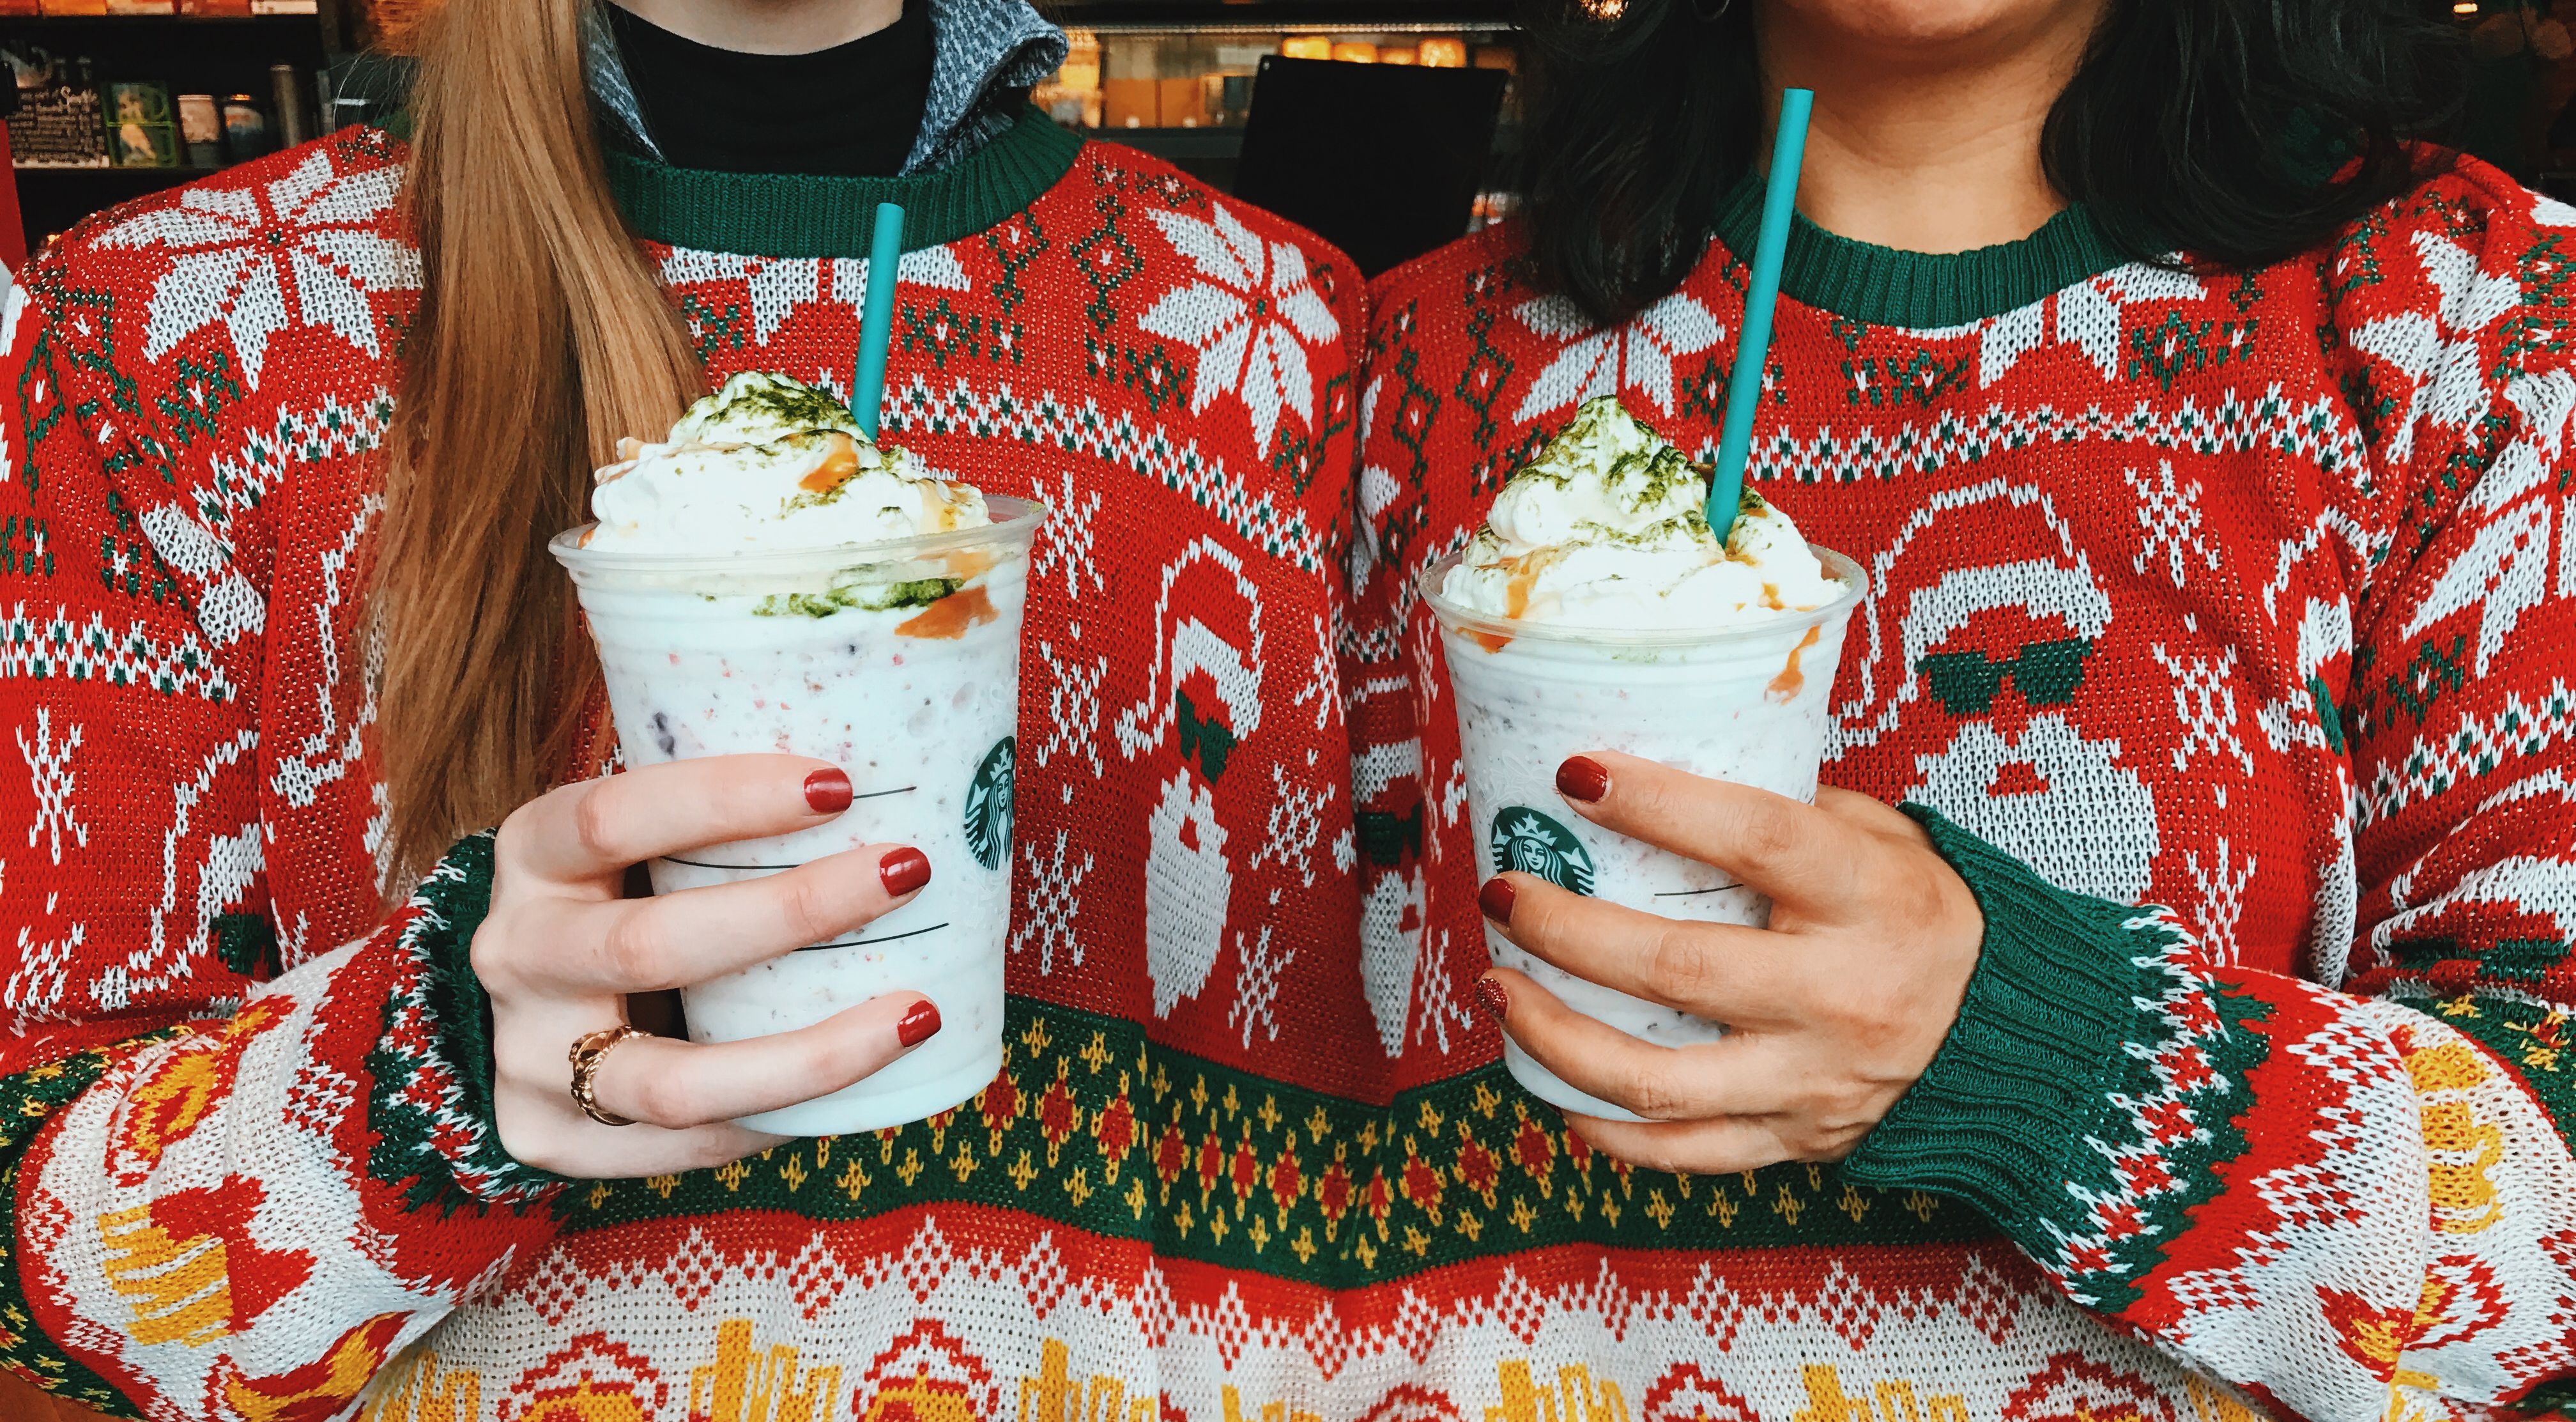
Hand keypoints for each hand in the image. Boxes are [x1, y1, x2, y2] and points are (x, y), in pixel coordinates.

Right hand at [474, 755, 938, 1176]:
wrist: (525, 1013)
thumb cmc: (619, 899)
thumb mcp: (635, 843)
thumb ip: (721, 819)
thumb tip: (895, 768)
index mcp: (533, 855)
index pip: (612, 817)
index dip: (723, 799)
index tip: (839, 783)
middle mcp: (517, 954)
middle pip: (651, 945)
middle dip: (793, 911)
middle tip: (907, 871)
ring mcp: (527, 1059)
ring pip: (675, 1080)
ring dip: (810, 1053)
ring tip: (915, 1013)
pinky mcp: (554, 1138)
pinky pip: (690, 1144)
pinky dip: (782, 1116)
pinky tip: (863, 1085)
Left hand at [1476, 751, 1982, 1174]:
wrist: (2002, 1031)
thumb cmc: (1915, 910)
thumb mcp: (1878, 838)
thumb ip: (1783, 810)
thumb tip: (1652, 775)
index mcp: (1867, 897)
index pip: (1755, 840)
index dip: (1659, 804)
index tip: (1576, 773)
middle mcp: (1840, 995)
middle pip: (1677, 968)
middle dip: (1565, 930)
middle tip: (1501, 891)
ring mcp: (1813, 1080)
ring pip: (1657, 1078)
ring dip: (1555, 1035)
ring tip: (1497, 987)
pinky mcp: (1795, 1139)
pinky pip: (1680, 1151)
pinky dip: (1604, 1126)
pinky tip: (1550, 1086)